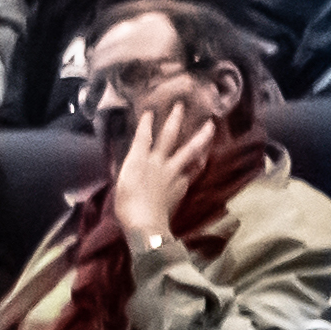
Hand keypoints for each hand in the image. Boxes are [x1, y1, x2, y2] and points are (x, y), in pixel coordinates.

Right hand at [108, 86, 213, 246]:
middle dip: (175, 119)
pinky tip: (203, 160)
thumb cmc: (125, 207)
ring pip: (190, 150)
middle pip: (169, 136)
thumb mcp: (120, 185)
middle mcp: (157, 161)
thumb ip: (128, 172)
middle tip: (182, 105)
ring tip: (210, 126)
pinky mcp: (182, 185)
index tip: (151, 111)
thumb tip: (133, 165)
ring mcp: (173, 172)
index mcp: (137, 160)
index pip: (142, 136)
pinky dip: (198, 164)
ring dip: (201, 136)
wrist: (145, 224)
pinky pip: (193, 170)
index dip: (147, 123)